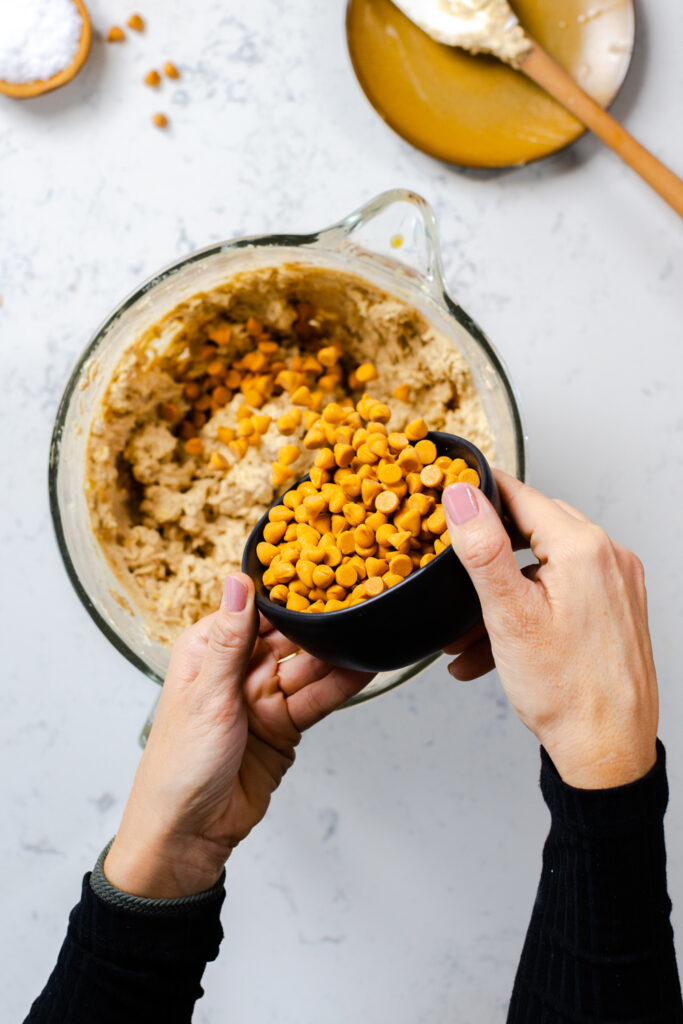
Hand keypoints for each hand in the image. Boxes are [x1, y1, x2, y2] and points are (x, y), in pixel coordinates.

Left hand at [105, 574, 372, 897]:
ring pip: (307, 666)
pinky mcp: (284, 725)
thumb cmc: (179, 764)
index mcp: (208, 651)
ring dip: (336, 653)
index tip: (321, 570)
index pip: (254, 611)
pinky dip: (340, 686)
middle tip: (359, 597)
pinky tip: (363, 668)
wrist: (188, 834)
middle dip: (320, 622)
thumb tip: (237, 581)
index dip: (287, 594)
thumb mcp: (207, 694)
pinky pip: (316, 698)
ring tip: (369, 629)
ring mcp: (262, 697)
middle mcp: (236, 669)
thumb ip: (231, 640)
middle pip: (287, 637)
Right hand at [442, 471, 657, 789]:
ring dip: (501, 593)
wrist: (607, 753)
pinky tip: (493, 648)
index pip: (522, 496)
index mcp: (584, 549)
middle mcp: (608, 558)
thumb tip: (461, 495)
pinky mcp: (615, 609)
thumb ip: (482, 548)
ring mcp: (616, 584)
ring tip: (465, 634)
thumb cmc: (566, 693)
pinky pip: (562, 592)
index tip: (448, 497)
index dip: (480, 495)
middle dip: (487, 553)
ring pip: (543, 567)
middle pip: (533, 529)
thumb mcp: (508, 615)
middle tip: (452, 573)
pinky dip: (526, 611)